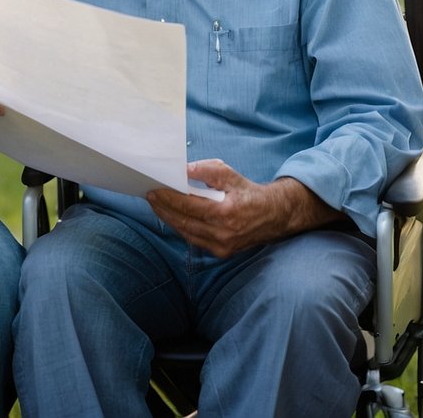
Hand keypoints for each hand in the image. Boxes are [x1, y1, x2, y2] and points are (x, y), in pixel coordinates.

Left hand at [146, 160, 338, 258]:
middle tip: (149, 195)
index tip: (154, 189)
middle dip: (163, 208)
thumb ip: (206, 170)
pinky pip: (194, 240)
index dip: (169, 198)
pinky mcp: (221, 253)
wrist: (272, 216)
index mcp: (226, 213)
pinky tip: (172, 217)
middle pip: (183, 221)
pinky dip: (181, 228)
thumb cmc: (248, 192)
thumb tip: (183, 169)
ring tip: (156, 205)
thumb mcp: (230, 174)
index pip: (189, 206)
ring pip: (186, 233)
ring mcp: (221, 246)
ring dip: (169, 219)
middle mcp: (223, 233)